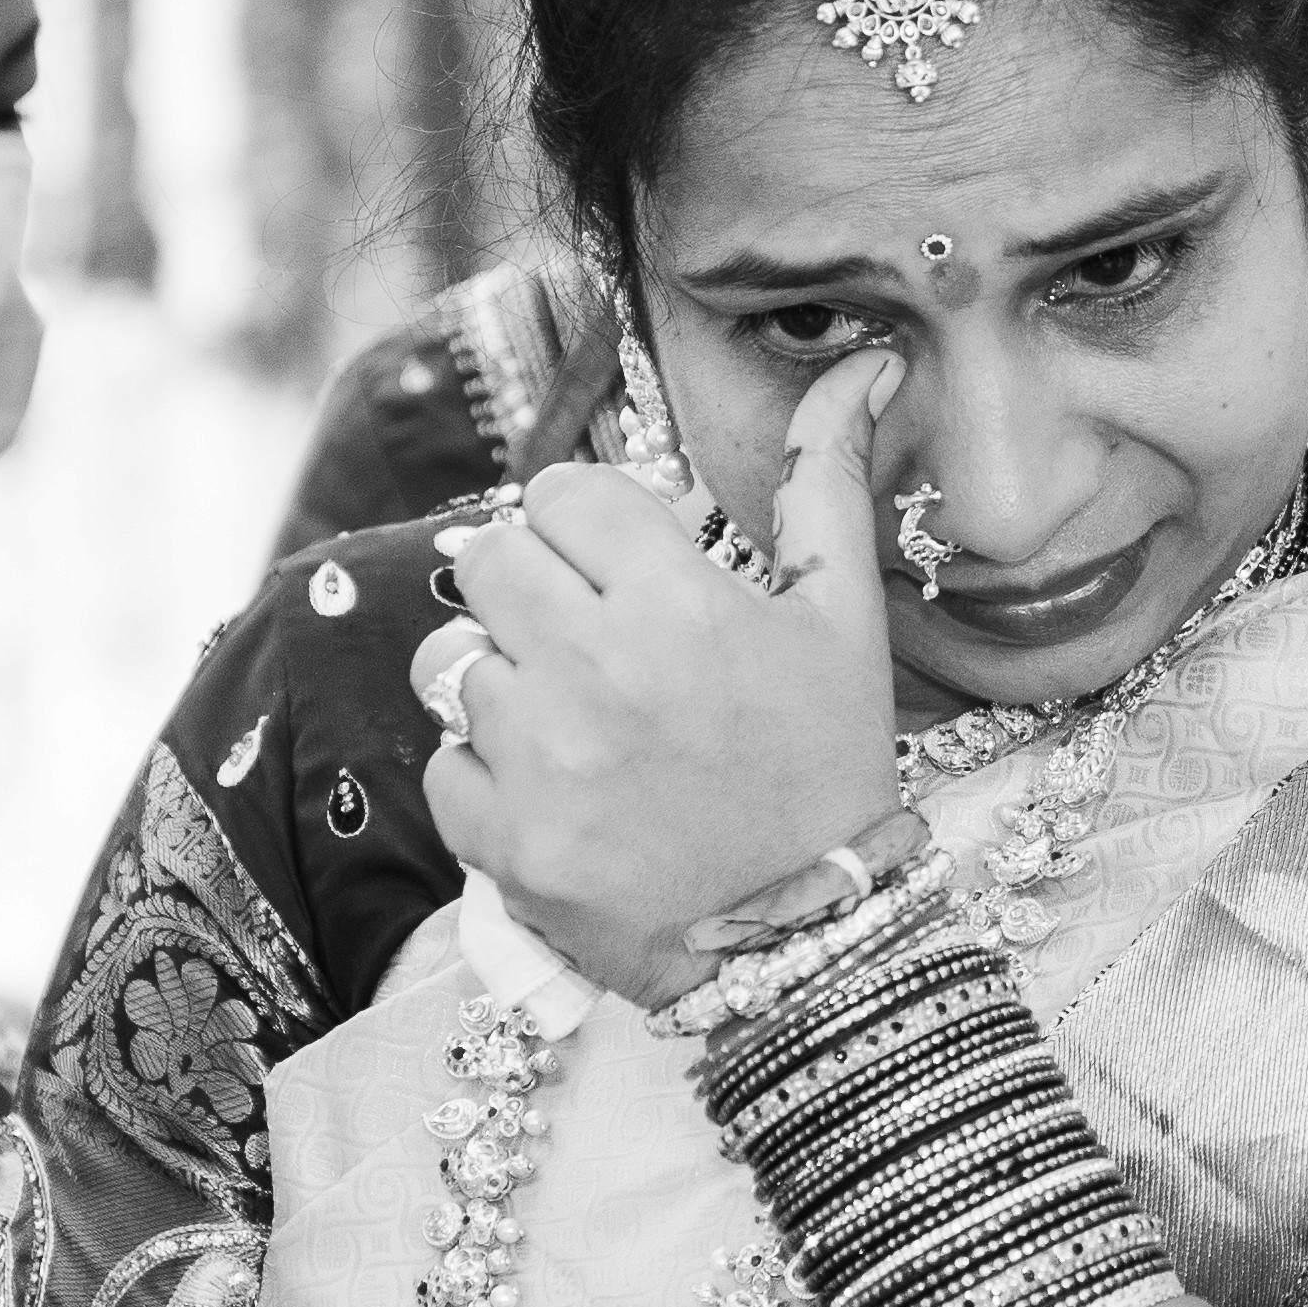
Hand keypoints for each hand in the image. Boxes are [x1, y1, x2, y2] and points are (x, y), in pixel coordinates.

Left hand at [415, 359, 901, 1002]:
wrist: (811, 941)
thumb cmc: (829, 770)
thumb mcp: (844, 622)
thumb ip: (826, 485)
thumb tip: (863, 365)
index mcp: (677, 602)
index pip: (565, 494)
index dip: (592, 525)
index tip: (624, 570)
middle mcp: (596, 668)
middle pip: (488, 559)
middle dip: (533, 588)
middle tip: (589, 640)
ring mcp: (540, 760)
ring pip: (454, 663)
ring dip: (505, 683)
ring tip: (574, 725)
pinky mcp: (504, 843)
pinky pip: (444, 767)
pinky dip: (488, 780)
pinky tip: (561, 798)